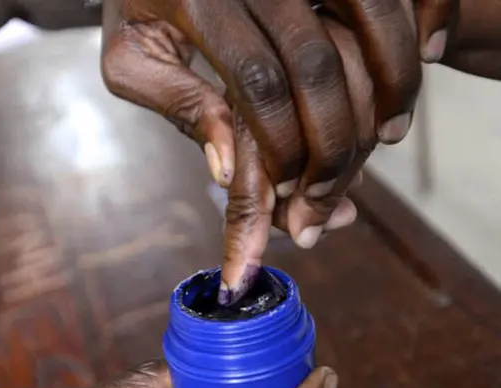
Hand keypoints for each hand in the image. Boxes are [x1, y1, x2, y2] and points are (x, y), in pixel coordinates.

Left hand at [101, 0, 420, 302]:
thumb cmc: (140, 4)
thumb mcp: (131, 57)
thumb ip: (175, 104)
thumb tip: (227, 169)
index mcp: (199, 4)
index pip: (258, 88)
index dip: (281, 153)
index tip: (284, 206)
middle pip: (316, 71)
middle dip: (331, 148)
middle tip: (325, 207)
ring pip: (362, 33)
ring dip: (383, 99)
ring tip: (379, 151)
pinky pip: (384, 0)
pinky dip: (408, 42)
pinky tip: (417, 80)